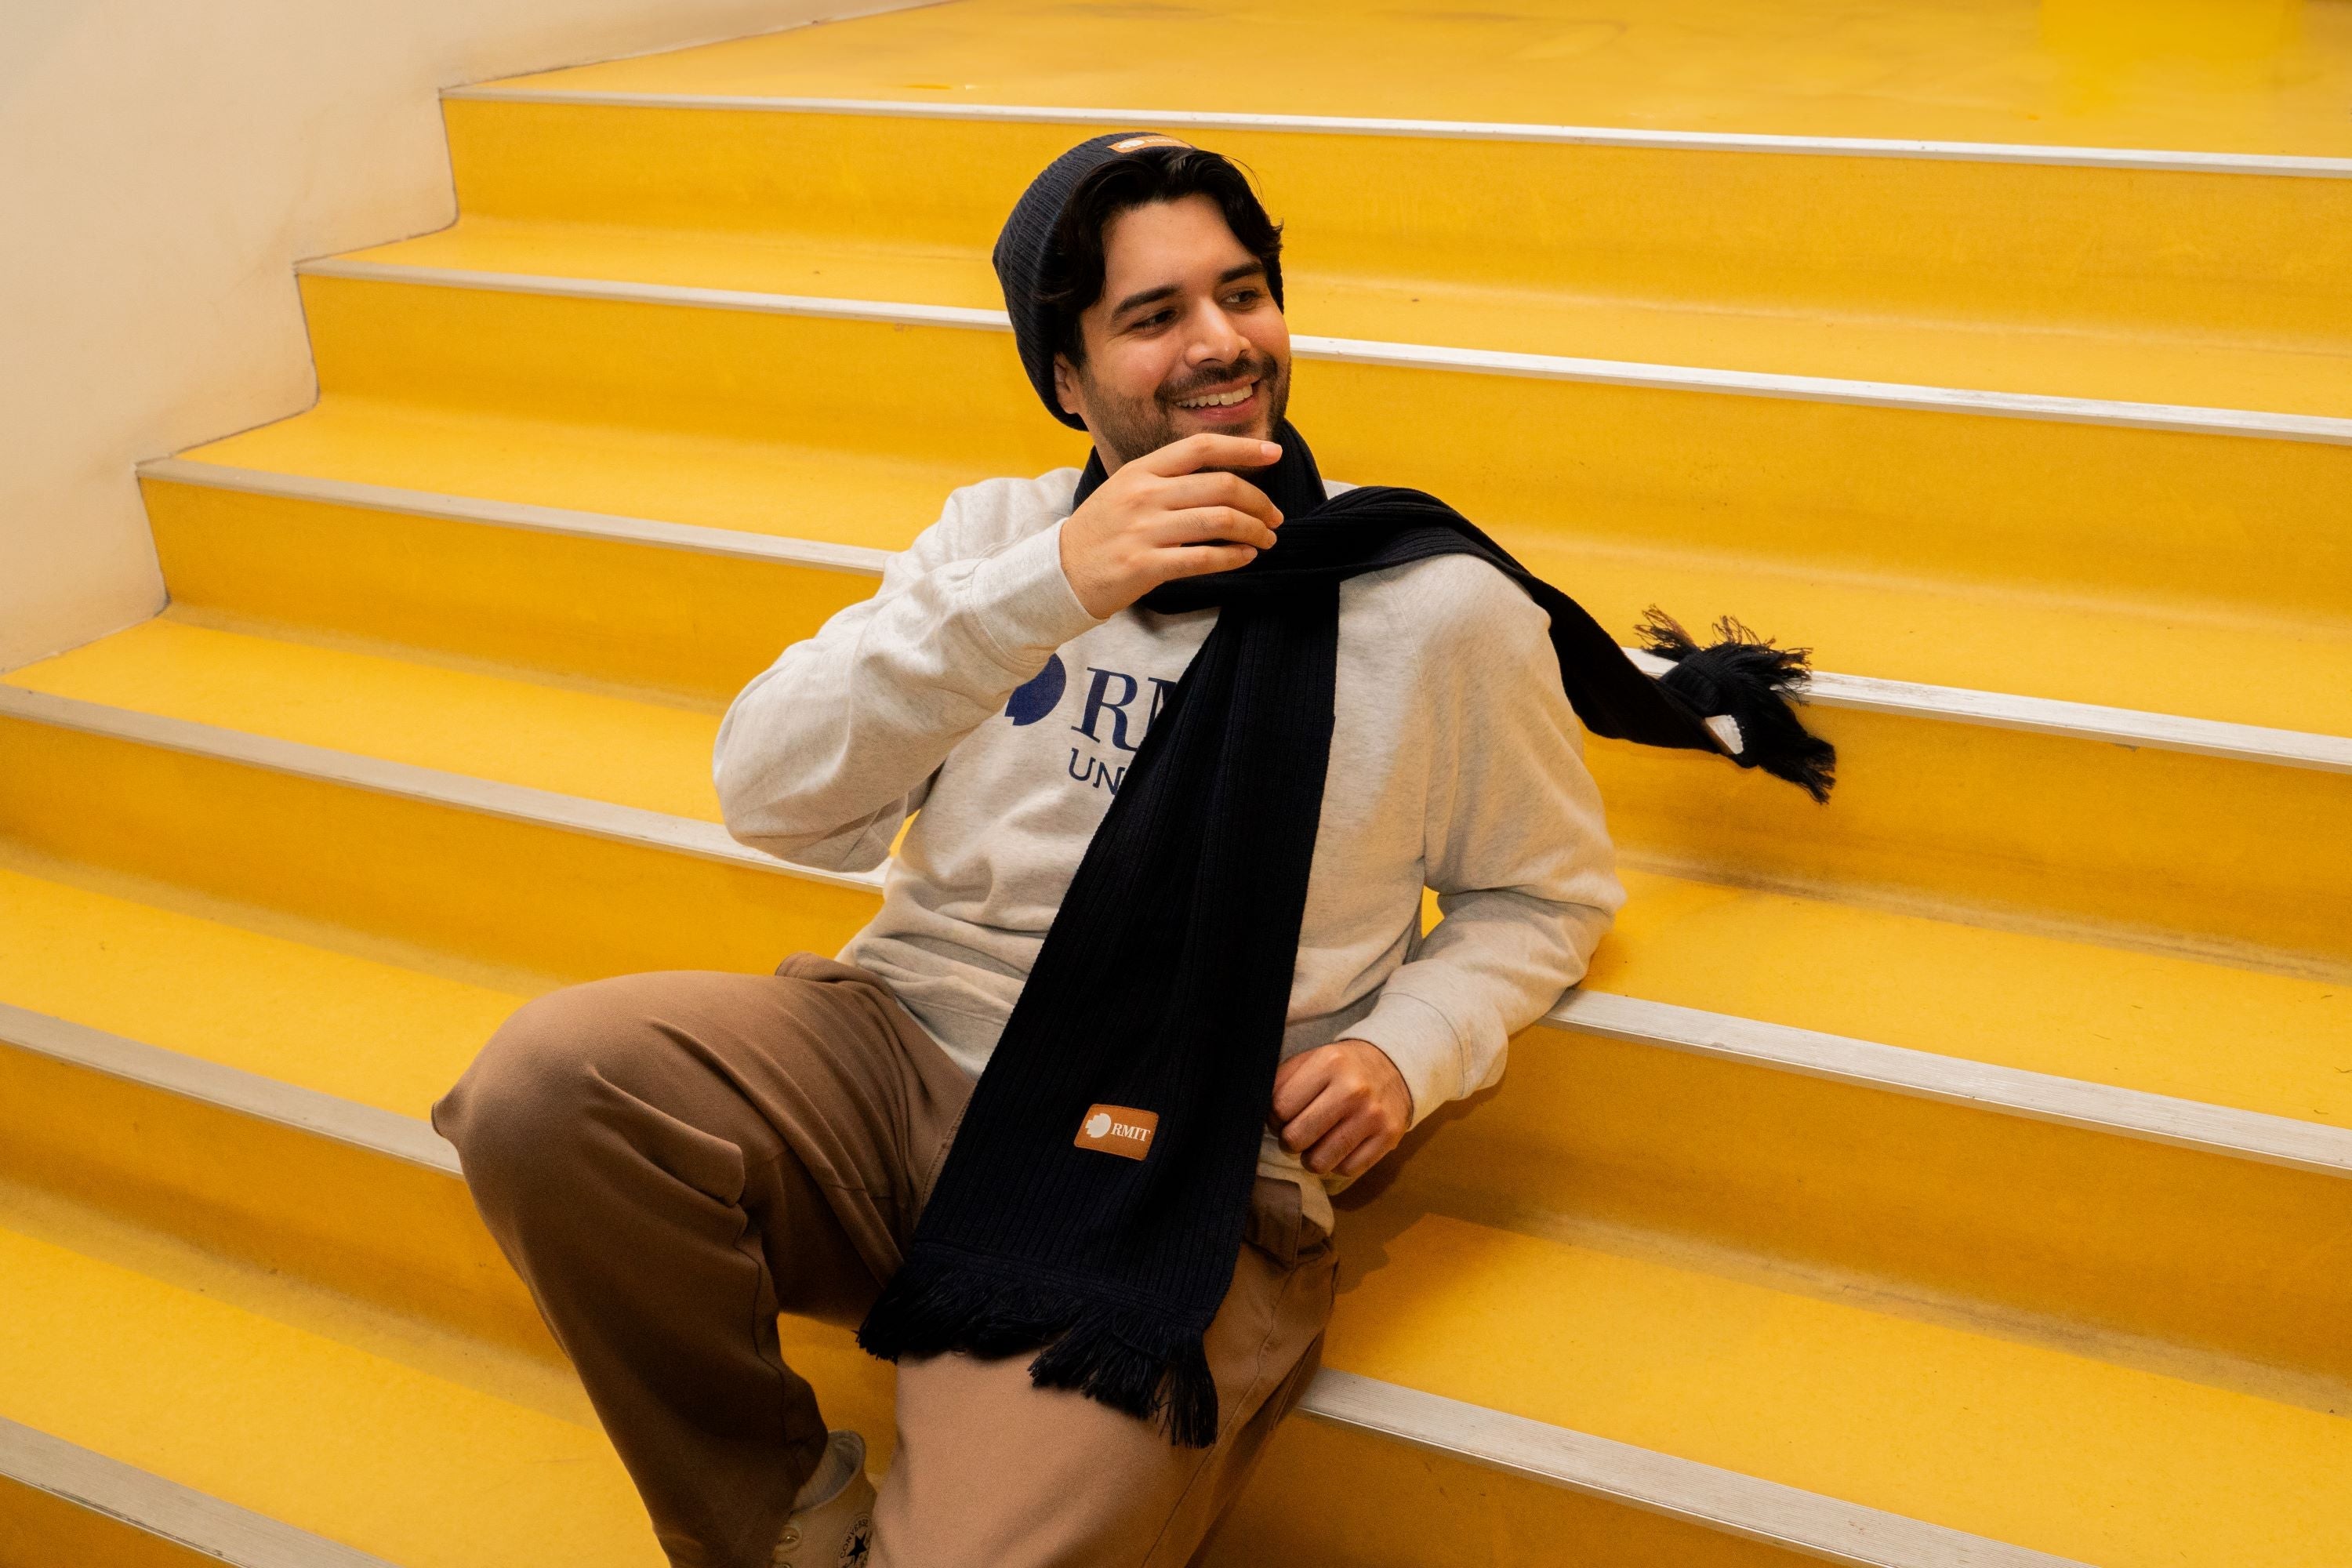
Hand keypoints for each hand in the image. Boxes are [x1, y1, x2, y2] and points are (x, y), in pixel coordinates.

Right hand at [1058, 433, 1284, 617]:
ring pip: (1218, 521)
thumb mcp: (1126, 489)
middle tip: (1274, 516)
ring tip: (1267, 539)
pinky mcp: (1145, 566)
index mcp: (1141, 470)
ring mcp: (1144, 530)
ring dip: (1253, 530)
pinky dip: (1233, 557)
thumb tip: (1223, 477)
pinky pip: (1203, 559)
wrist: (1061, 571)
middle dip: (1258, 501)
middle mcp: (1144, 495)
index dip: (1243, 448)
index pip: (1201, 447)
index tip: (1274, 453)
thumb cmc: (1101, 530)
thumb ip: (1167, 479)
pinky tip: (1246, 557)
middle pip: (1219, 486)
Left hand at [1269, 1039, 1412, 1178]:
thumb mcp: (1311, 1060)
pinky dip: (1336, 1163)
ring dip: (1310, 1158)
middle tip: (1296, 1133)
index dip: (1273, 1118)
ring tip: (1316, 1143)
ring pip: (1318, 1163)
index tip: (1281, 1117)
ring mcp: (1372, 1116)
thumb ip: (1282, 1083)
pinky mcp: (1387, 1138)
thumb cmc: (1341, 1069)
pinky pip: (1345, 1170)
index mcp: (1328, 1063)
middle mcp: (1352, 1090)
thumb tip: (1259, 1117)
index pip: (1280, 1107)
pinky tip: (1339, 1146)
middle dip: (1289, 1141)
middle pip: (1296, 1138)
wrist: (1394, 1067)